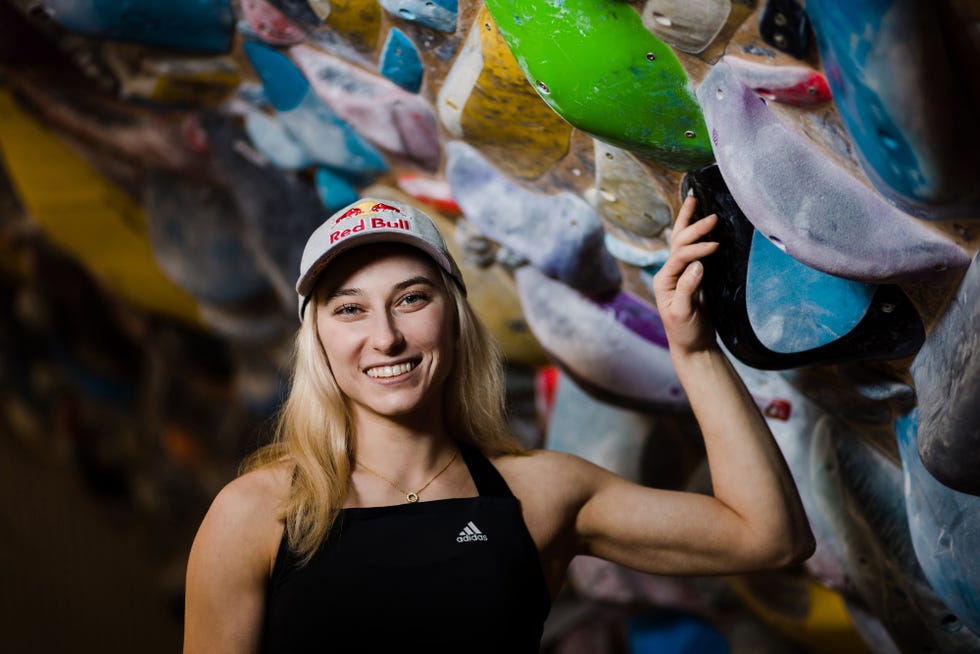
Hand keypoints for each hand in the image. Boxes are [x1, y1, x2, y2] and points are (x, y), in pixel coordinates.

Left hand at [652, 194, 719, 356]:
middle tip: (713, 216)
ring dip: (689, 221)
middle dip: (694, 226)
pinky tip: (702, 222)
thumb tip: (698, 264)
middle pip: (678, 241)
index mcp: (664, 280)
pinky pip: (693, 249)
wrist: (693, 346)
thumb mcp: (684, 314)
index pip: (680, 256)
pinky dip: (697, 233)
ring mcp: (680, 272)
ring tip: (694, 200)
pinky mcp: (692, 275)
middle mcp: (669, 273)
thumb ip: (687, 288)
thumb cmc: (686, 333)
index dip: (697, 249)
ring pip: (682, 241)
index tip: (716, 246)